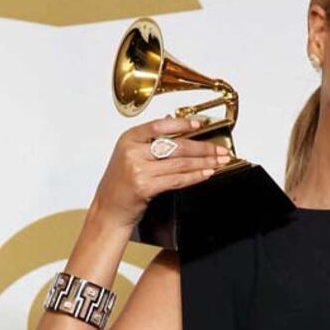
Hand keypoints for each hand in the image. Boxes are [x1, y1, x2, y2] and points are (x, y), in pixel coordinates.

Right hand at [91, 116, 229, 228]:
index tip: (200, 125)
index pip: (159, 126)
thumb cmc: (121, 182)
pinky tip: (206, 173)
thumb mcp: (129, 154)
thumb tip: (172, 120)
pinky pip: (177, 179)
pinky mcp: (145, 187)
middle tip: (221, 150)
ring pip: (180, 163)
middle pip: (176, 146)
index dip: (182, 123)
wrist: (108, 208)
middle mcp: (132, 152)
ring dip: (204, 163)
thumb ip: (149, 138)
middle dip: (203, 148)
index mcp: (129, 139)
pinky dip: (195, 176)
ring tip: (219, 162)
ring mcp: (138, 170)